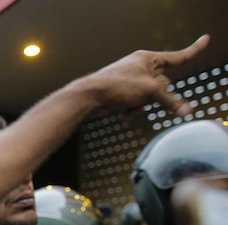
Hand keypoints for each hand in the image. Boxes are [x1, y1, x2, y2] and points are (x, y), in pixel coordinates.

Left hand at [80, 34, 209, 116]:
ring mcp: (131, 79)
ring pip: (150, 95)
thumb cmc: (117, 87)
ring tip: (129, 105)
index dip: (194, 49)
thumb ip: (170, 101)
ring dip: (143, 104)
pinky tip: (124, 115)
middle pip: (164, 84)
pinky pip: (138, 102)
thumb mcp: (149, 92)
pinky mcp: (123, 92)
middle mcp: (140, 66)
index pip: (178, 56)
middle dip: (156, 95)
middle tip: (142, 97)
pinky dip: (133, 109)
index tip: (206, 39)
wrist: (88, 97)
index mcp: (148, 59)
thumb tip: (187, 111)